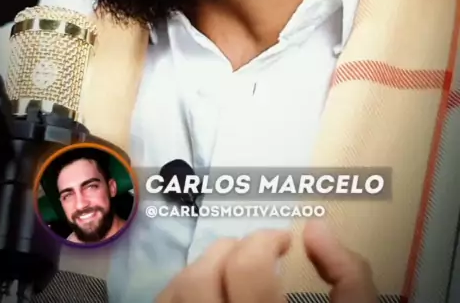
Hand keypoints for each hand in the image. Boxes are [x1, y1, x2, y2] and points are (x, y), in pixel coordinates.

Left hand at [155, 220, 377, 301]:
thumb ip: (351, 282)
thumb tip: (316, 231)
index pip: (248, 271)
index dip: (266, 241)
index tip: (286, 242)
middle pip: (201, 279)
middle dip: (232, 250)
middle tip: (262, 253)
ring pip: (177, 296)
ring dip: (205, 270)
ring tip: (235, 274)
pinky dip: (183, 296)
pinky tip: (212, 301)